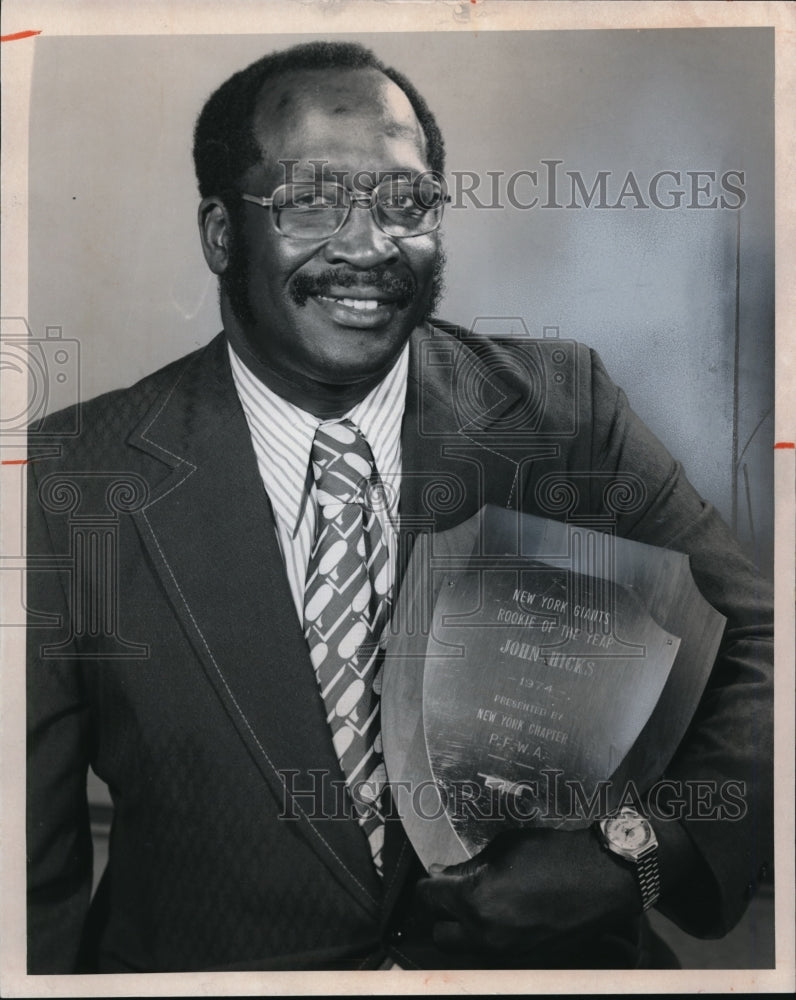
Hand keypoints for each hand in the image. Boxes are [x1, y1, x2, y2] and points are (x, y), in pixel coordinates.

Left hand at [415, 826, 640, 954]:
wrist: (599, 879)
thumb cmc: (552, 854)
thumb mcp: (503, 848)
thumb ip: (468, 866)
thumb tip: (444, 875)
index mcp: (474, 900)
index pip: (429, 898)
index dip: (430, 884)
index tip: (436, 876)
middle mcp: (484, 934)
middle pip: (440, 934)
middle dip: (441, 913)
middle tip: (452, 894)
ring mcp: (504, 954)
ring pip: (464, 950)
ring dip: (463, 930)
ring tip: (476, 907)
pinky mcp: (524, 962)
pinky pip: (491, 955)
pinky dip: (488, 939)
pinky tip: (501, 918)